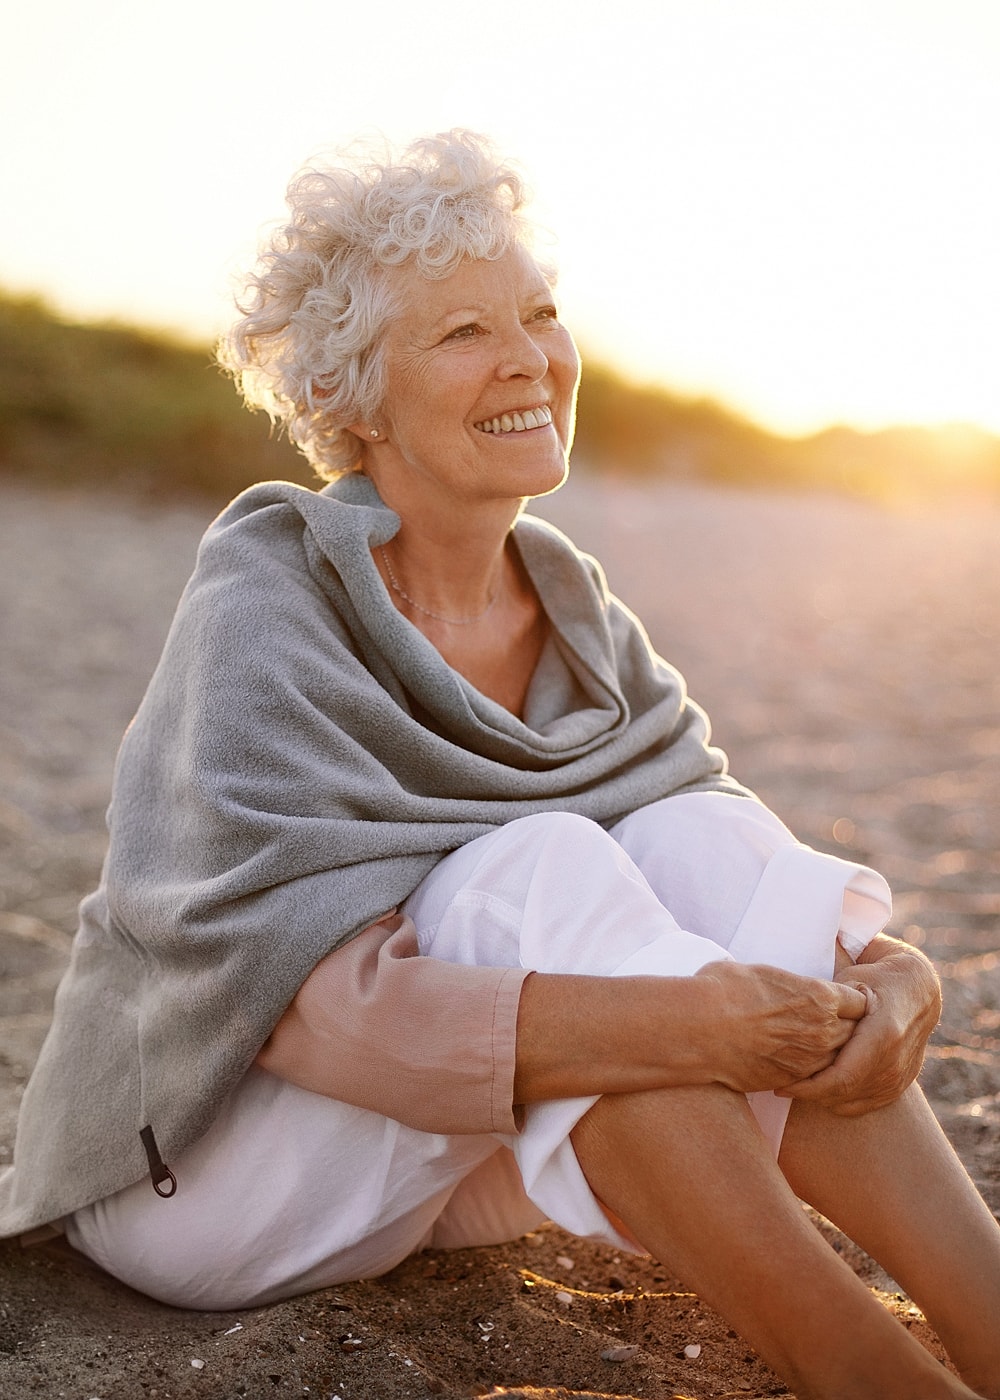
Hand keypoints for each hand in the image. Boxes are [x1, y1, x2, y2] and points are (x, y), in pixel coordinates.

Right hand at [693, 960, 868, 1093]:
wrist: (699, 1028)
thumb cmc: (724, 989)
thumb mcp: (762, 972)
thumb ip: (788, 983)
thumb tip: (781, 983)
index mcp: (820, 996)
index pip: (861, 1002)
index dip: (853, 1002)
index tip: (843, 1002)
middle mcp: (823, 1030)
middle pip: (856, 1034)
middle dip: (849, 1029)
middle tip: (833, 1025)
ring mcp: (809, 1060)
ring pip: (839, 1060)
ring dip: (832, 1053)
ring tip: (813, 1045)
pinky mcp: (791, 1081)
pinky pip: (814, 1078)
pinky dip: (810, 1071)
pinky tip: (794, 1061)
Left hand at [776, 935, 941, 1114]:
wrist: (918, 989)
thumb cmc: (875, 978)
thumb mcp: (851, 981)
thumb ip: (828, 1004)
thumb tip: (793, 1022)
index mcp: (884, 1034)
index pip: (842, 1076)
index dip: (808, 1086)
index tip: (781, 1083)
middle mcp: (896, 1061)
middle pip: (845, 1093)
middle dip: (810, 1094)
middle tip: (783, 1085)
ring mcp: (901, 1076)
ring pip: (853, 1103)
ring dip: (822, 1099)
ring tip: (798, 1085)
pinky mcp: (901, 1084)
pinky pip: (866, 1105)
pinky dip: (841, 1101)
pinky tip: (821, 1089)